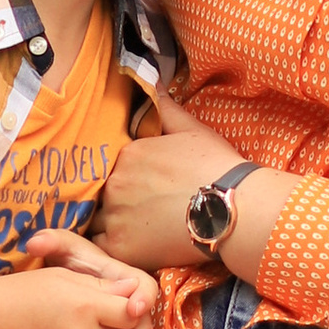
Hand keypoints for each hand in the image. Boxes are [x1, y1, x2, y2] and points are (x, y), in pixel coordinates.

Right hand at [0, 229, 159, 328]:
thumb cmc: (24, 291)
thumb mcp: (64, 277)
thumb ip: (102, 286)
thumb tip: (134, 292)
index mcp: (86, 305)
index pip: (131, 313)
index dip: (132, 306)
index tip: (125, 302)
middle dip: (120, 324)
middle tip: (104, 312)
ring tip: (89, 327)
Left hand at [91, 90, 236, 272]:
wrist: (231, 209)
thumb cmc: (216, 168)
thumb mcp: (193, 130)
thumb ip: (167, 109)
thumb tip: (153, 80)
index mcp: (128, 154)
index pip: (113, 168)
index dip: (126, 179)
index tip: (143, 189)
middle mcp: (115, 183)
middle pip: (103, 194)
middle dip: (117, 201)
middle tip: (141, 212)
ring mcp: (115, 216)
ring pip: (97, 221)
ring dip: (109, 225)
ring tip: (134, 231)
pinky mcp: (120, 247)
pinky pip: (99, 248)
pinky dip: (108, 248)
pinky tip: (128, 246)